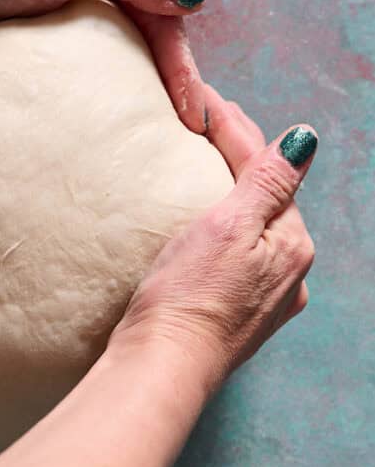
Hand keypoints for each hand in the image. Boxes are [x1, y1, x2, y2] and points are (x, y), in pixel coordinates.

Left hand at [0, 0, 207, 131]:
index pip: (164, 15)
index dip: (182, 69)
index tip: (193, 119)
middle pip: (149, 28)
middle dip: (171, 77)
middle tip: (187, 129)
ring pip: (121, 41)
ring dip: (143, 79)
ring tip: (159, 125)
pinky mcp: (39, 16)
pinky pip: (88, 52)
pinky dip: (107, 78)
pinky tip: (111, 107)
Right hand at [110, 86, 316, 389]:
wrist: (161, 368)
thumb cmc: (189, 299)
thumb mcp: (230, 228)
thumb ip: (268, 182)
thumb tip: (305, 140)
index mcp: (292, 245)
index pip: (266, 170)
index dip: (233, 130)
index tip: (204, 99)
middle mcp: (289, 275)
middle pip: (264, 199)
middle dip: (238, 157)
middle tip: (205, 118)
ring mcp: (264, 300)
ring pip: (252, 229)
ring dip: (231, 194)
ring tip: (204, 164)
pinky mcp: (235, 317)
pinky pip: (237, 259)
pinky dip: (222, 232)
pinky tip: (205, 228)